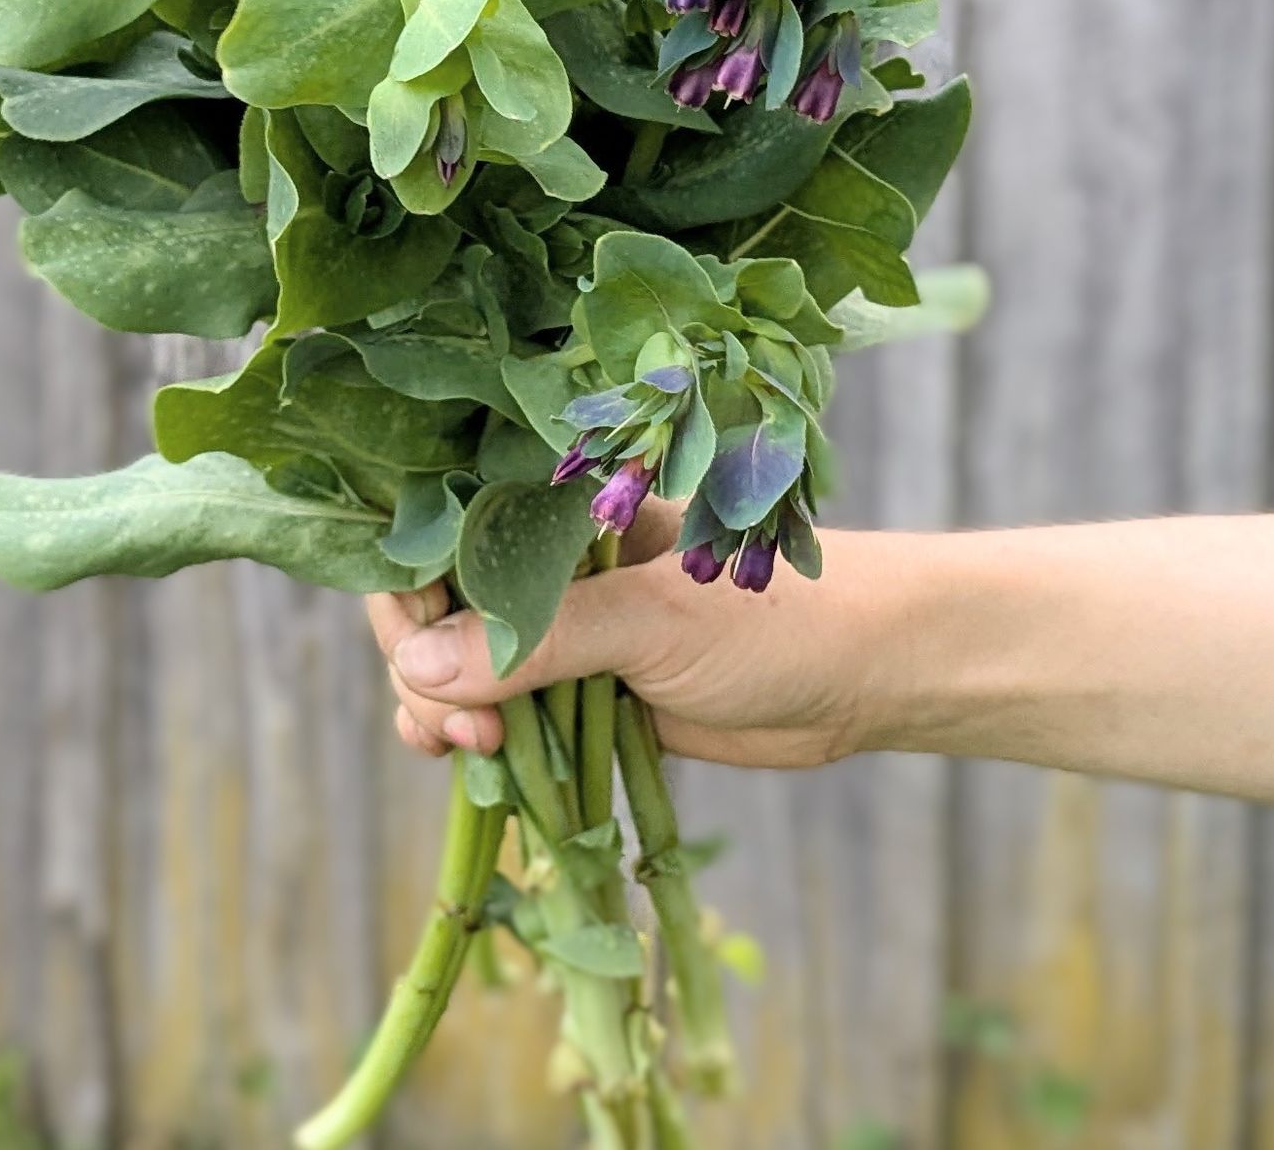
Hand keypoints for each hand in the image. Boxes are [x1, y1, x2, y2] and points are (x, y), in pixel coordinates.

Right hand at [369, 497, 886, 769]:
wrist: (864, 674)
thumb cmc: (771, 616)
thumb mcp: (649, 620)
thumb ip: (535, 640)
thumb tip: (420, 668)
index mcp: (561, 504)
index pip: (441, 529)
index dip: (408, 590)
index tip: (415, 657)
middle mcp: (549, 557)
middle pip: (434, 602)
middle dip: (422, 665)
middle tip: (458, 732)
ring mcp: (563, 625)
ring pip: (457, 663)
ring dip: (440, 711)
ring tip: (475, 757)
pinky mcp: (582, 688)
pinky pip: (502, 712)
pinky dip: (475, 740)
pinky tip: (478, 768)